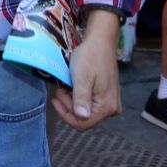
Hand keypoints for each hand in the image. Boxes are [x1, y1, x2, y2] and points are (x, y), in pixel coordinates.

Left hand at [52, 11, 120, 130]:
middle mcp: (112, 109)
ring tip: (67, 82)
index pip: (82, 124)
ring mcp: (110, 102)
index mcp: (107, 107)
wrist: (100, 43)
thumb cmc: (90, 58)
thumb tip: (81, 117)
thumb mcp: (81, 78)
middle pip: (83, 117)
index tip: (55, 98)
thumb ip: (81, 98)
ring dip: (71, 98)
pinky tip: (73, 83)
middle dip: (68, 103)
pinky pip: (88, 102)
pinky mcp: (106, 96)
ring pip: (84, 109)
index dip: (65, 114)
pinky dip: (77, 95)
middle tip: (62, 86)